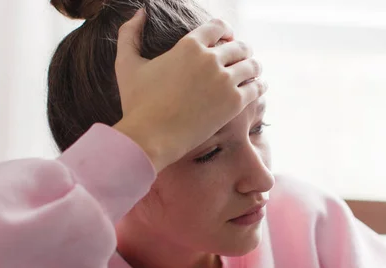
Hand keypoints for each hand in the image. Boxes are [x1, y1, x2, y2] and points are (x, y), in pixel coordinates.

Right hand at [114, 9, 266, 171]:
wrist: (150, 137)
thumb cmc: (136, 104)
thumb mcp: (126, 64)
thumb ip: (128, 34)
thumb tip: (139, 13)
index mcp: (188, 45)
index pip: (218, 27)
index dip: (226, 32)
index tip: (227, 39)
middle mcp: (210, 58)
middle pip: (239, 46)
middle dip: (242, 51)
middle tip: (243, 60)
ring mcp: (224, 80)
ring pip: (251, 65)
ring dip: (254, 67)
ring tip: (253, 73)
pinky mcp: (234, 103)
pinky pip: (256, 87)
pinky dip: (259, 86)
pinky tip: (258, 88)